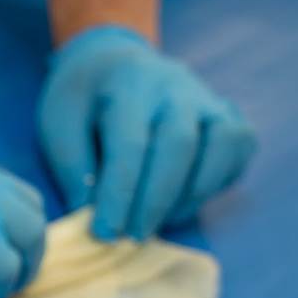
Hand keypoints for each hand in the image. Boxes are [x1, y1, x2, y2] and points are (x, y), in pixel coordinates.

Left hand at [38, 25, 255, 239]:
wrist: (112, 62)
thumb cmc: (82, 101)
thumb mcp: (58, 125)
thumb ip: (73, 168)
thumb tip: (90, 214)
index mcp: (127, 87)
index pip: (130, 145)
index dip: (119, 194)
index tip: (105, 232)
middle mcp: (175, 88)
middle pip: (180, 145)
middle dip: (156, 200)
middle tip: (133, 236)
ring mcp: (207, 98)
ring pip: (222, 144)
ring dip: (193, 193)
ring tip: (159, 222)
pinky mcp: (226, 113)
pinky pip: (239, 147)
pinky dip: (218, 179)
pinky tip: (185, 199)